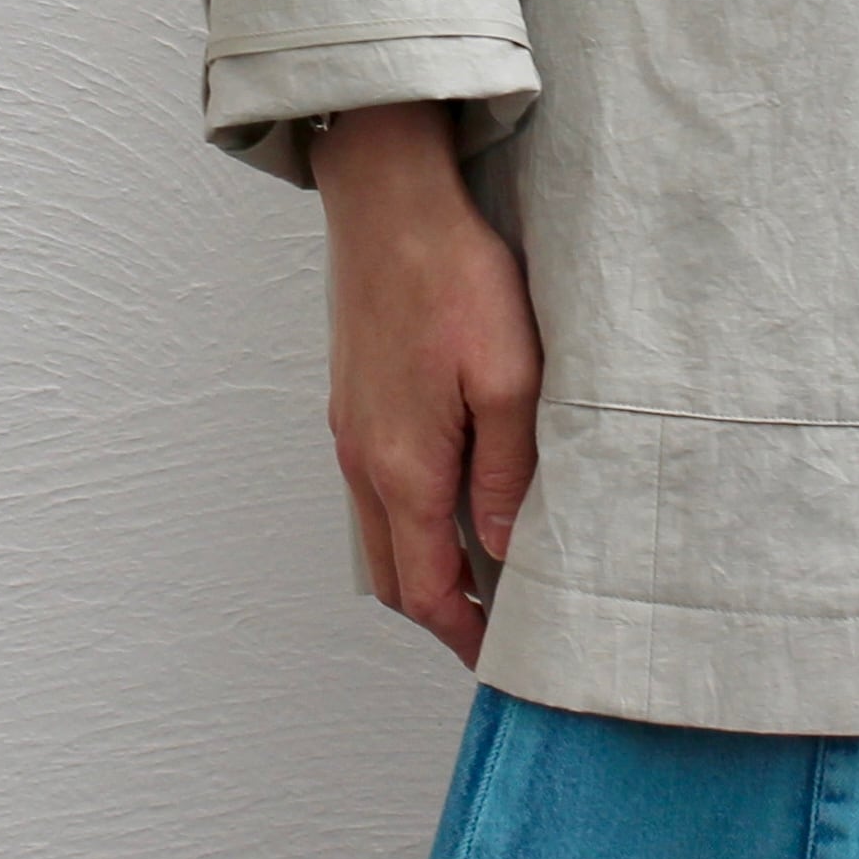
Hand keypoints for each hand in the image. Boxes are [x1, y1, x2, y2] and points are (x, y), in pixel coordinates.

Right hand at [311, 102, 541, 666]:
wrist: (389, 202)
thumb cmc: (455, 278)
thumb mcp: (509, 379)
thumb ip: (505, 473)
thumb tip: (503, 551)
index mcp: (403, 467)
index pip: (426, 589)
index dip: (461, 634)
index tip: (497, 657)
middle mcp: (363, 459)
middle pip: (391, 574)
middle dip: (439, 610)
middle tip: (494, 622)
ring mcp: (349, 428)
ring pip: (377, 532)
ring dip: (421, 563)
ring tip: (481, 567)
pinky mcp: (351, 398)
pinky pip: (372, 486)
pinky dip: (406, 517)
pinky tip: (450, 493)